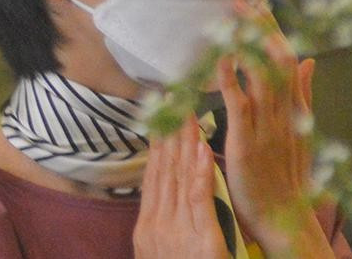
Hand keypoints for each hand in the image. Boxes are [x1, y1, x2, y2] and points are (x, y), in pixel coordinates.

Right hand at [134, 122, 232, 258]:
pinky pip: (201, 198)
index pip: (153, 179)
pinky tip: (204, 148)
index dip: (157, 149)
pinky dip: (202, 170)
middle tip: (174, 106)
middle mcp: (159, 223)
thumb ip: (161, 225)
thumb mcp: (156, 251)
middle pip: (166, 171)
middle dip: (171, 137)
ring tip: (190, 117)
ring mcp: (179, 229)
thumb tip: (165, 199)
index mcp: (147, 225)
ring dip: (186, 144)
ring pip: (182, 178)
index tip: (160, 124)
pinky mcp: (203, 238)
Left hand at [218, 12, 330, 256]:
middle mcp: (285, 113)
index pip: (289, 59)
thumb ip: (304, 95)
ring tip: (229, 19)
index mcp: (297, 109)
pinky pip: (239, 105)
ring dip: (245, 45)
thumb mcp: (302, 132)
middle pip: (277, 60)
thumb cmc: (287, 177)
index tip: (258, 5)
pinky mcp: (247, 143)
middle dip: (260, 29)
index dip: (273, 30)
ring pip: (261, 76)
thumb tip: (310, 61)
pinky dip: (230, 79)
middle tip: (240, 1)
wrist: (284, 219)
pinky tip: (219, 59)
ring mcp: (267, 127)